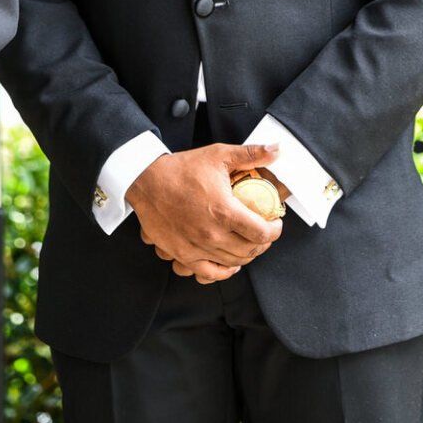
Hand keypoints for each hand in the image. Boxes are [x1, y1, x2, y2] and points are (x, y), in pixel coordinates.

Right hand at [127, 144, 283, 282]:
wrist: (146, 181)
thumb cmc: (182, 168)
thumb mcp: (218, 155)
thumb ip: (250, 154)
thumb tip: (276, 149)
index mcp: (224, 211)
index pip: (262, 233)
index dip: (275, 230)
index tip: (276, 223)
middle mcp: (212, 234)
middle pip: (250, 251)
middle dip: (263, 243)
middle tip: (265, 232)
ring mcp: (196, 247)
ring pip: (233, 263)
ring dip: (246, 256)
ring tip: (249, 244)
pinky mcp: (182, 254)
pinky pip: (208, 274)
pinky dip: (223, 272)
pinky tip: (230, 264)